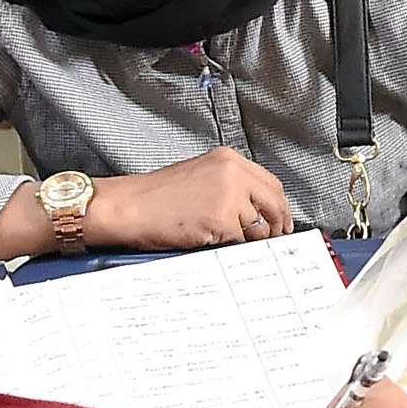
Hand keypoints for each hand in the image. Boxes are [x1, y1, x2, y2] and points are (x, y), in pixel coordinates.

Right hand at [89, 147, 299, 249]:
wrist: (126, 206)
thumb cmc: (153, 197)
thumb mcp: (199, 177)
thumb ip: (230, 186)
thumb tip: (255, 209)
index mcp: (227, 159)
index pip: (270, 183)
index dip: (278, 205)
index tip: (280, 219)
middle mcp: (232, 173)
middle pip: (275, 203)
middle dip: (277, 225)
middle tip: (275, 238)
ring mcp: (228, 196)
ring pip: (258, 226)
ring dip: (250, 239)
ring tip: (228, 241)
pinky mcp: (221, 220)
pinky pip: (240, 241)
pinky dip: (231, 247)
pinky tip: (212, 242)